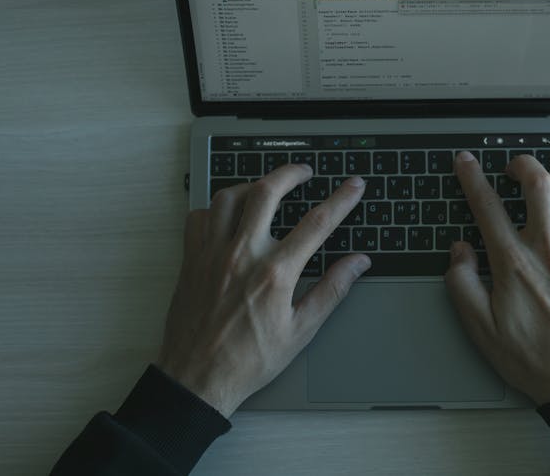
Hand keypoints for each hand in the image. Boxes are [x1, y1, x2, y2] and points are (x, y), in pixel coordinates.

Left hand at [156, 164, 370, 416]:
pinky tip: (228, 214)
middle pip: (267, 192)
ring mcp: (212, 253)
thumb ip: (331, 290)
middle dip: (291, 173)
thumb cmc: (248, 360)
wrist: (197, 378)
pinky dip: (216, 207)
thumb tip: (358, 264)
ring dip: (253, 184)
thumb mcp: (301, 331)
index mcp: (274, 273)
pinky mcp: (192, 259)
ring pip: (230, 196)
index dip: (341, 199)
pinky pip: (200, 216)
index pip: (317, 223)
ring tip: (267, 187)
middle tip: (306, 171)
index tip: (354, 185)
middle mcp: (241, 254)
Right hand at [445, 152, 549, 404]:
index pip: (487, 207)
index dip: (472, 178)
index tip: (465, 162)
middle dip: (523, 165)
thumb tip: (459, 250)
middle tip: (514, 167)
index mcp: (514, 264)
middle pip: (539, 187)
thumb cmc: (530, 358)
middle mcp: (549, 252)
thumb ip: (461, 284)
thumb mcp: (479, 328)